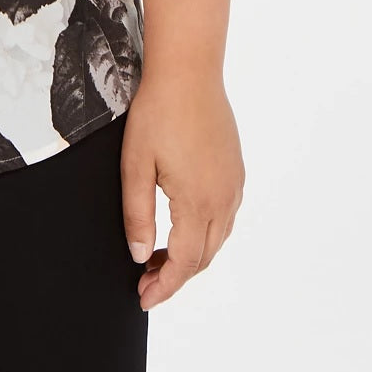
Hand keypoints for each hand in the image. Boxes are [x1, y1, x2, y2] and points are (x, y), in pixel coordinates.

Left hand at [119, 71, 245, 310]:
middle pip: (204, 257)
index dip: (165, 286)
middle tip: (145, 283)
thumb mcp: (135, 165)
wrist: (189, 72)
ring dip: (191, 256)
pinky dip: (204, 233)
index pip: (185, 263)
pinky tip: (183, 228)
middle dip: (175, 276)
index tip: (144, 298)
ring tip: (158, 259)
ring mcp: (234, 184)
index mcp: (198, 202)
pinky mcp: (235, 170)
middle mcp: (223, 199)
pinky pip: (224, 216)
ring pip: (217, 238)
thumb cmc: (158, 113)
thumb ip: (138, 215)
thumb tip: (140, 256)